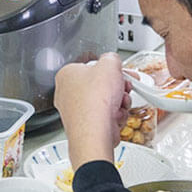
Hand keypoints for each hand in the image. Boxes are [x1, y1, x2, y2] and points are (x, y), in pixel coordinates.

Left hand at [53, 53, 130, 169]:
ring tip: (120, 103)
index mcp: (66, 75)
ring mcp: (76, 112)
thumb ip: (111, 58)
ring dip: (119, 102)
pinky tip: (115, 116)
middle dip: (117, 87)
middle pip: (100, 85)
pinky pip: (105, 117)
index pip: (91, 66)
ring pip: (105, 102)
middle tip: (124, 87)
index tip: (119, 71)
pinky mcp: (86, 126)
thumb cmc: (94, 101)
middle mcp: (67, 94)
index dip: (109, 69)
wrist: (94, 133)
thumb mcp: (109, 65)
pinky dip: (115, 116)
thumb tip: (112, 61)